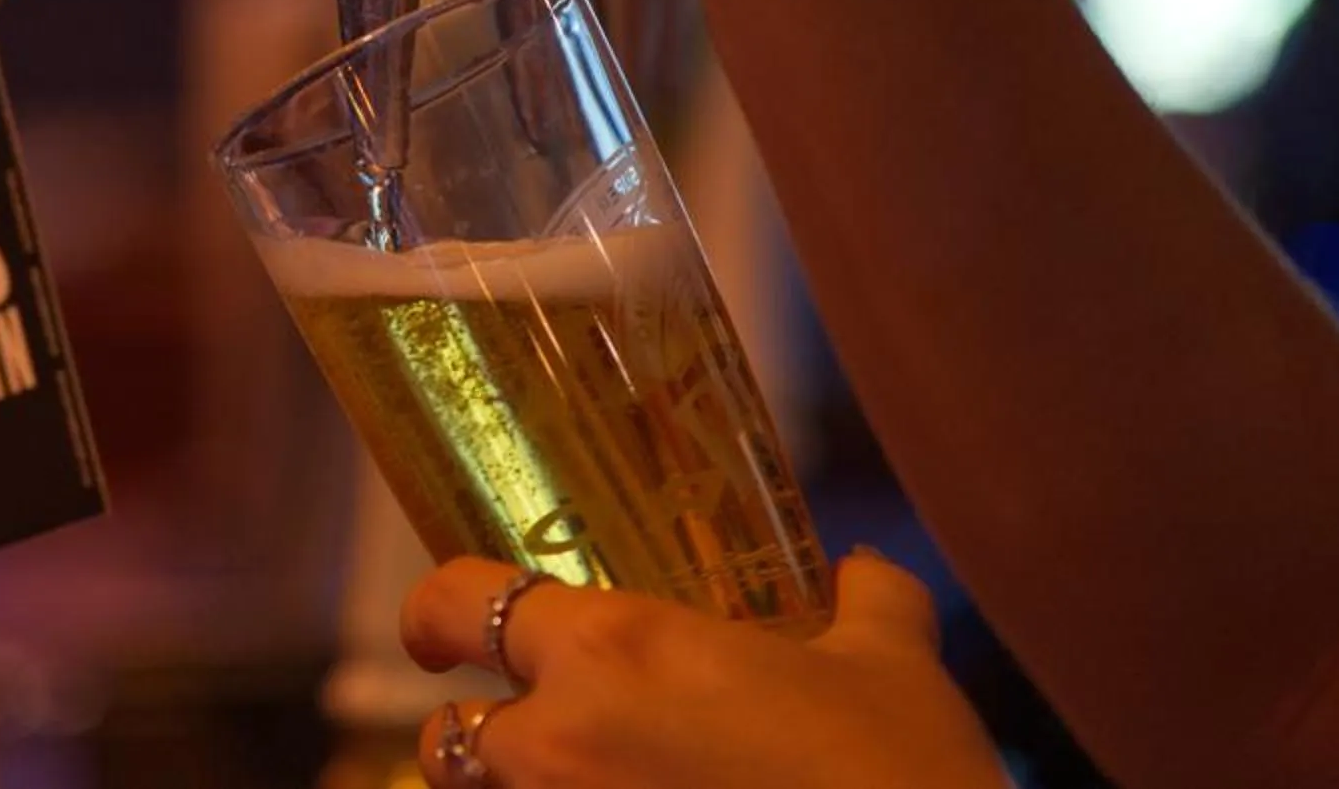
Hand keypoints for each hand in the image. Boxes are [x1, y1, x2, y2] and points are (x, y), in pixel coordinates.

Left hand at [401, 554, 1009, 788]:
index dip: (439, 612)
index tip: (443, 631)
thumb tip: (863, 570)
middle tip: (518, 734)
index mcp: (613, 653)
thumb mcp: (893, 667)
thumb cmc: (900, 776)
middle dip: (471, 734)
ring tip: (572, 788)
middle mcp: (561, 747)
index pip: (462, 604)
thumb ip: (868, 601)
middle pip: (448, 739)